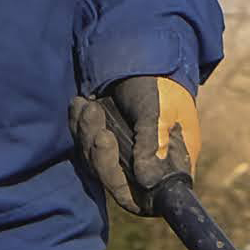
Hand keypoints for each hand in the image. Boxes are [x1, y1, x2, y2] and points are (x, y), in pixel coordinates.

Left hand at [70, 74, 200, 215]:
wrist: (144, 52)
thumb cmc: (161, 84)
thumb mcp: (160, 112)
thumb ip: (152, 145)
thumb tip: (148, 182)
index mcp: (170, 163)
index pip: (149, 197)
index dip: (130, 194)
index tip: (113, 173)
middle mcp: (146, 162)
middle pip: (115, 181)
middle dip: (102, 157)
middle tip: (100, 130)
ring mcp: (123, 150)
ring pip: (96, 161)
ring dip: (88, 135)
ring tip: (90, 107)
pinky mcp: (105, 134)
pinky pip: (85, 142)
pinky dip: (80, 124)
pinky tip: (81, 103)